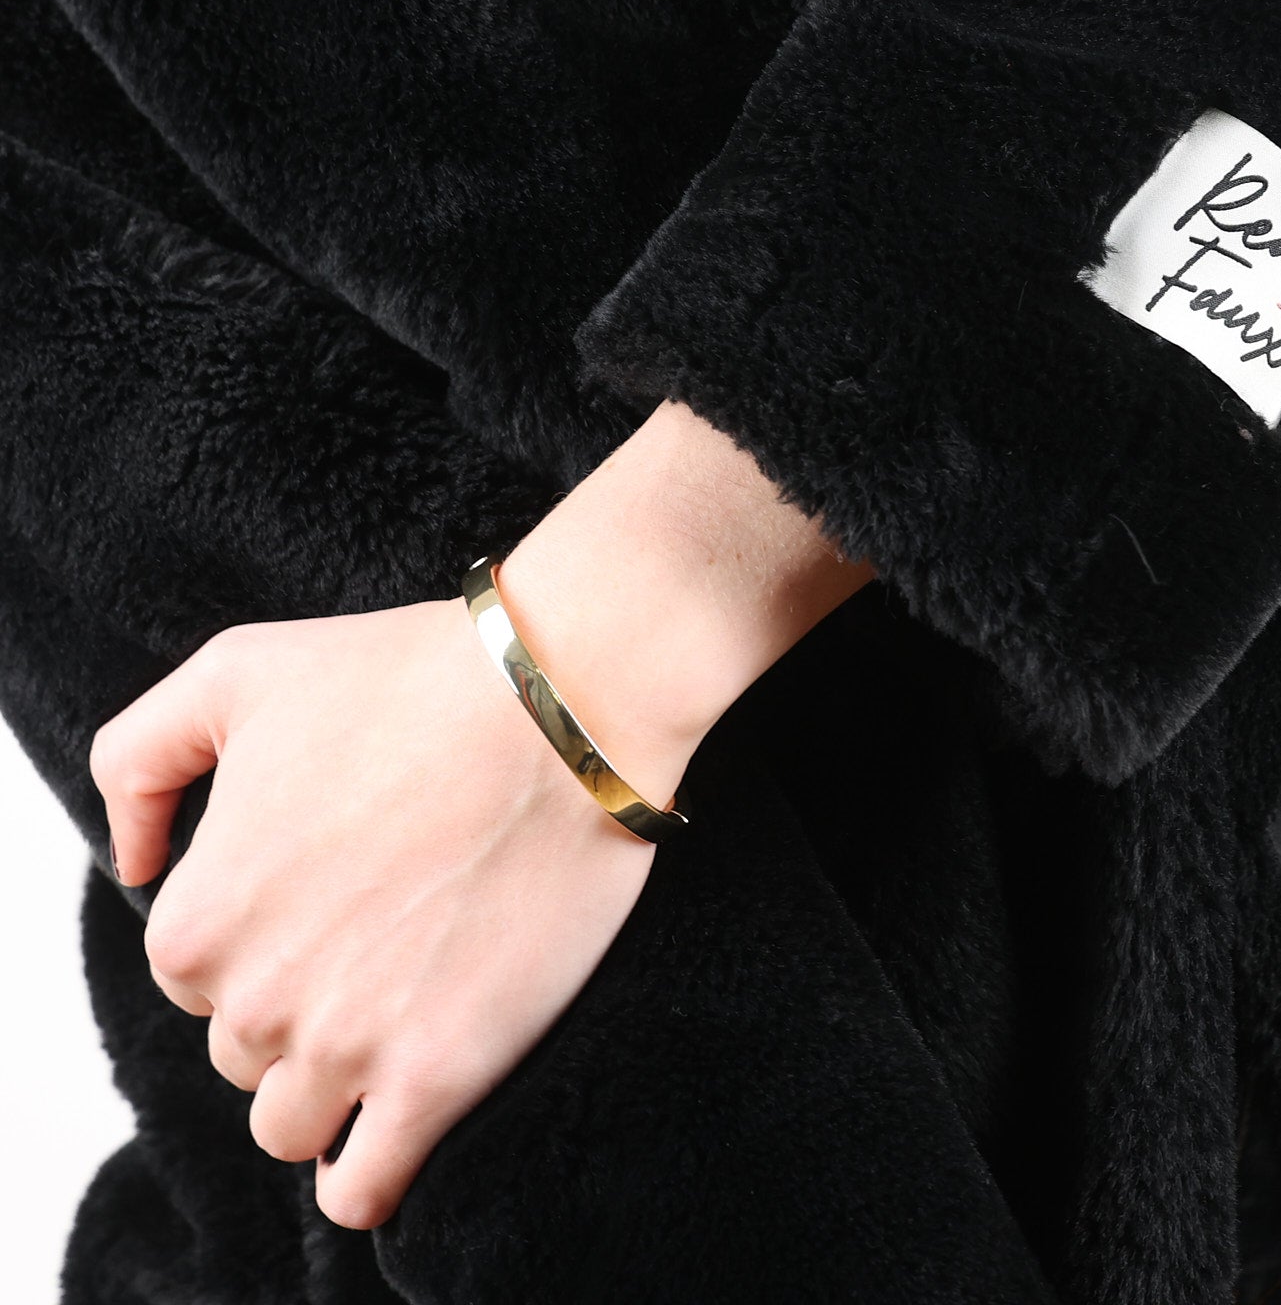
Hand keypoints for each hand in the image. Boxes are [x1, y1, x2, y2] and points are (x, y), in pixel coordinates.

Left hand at [89, 401, 870, 1229]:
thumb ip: (142, 760)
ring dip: (333, 1084)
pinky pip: (363, 1188)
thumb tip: (134, 862)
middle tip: (384, 927)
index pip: (192, 977)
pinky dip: (367, 1172)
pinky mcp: (441, 1075)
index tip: (334, 885)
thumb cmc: (415, 673)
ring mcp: (348, 1046)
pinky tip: (401, 1113)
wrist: (567, 697)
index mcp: (194, 918)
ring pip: (293, 1126)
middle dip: (301, 1002)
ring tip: (402, 1006)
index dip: (263, 931)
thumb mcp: (240, 669)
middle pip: (244, 1052)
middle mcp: (255, 997)